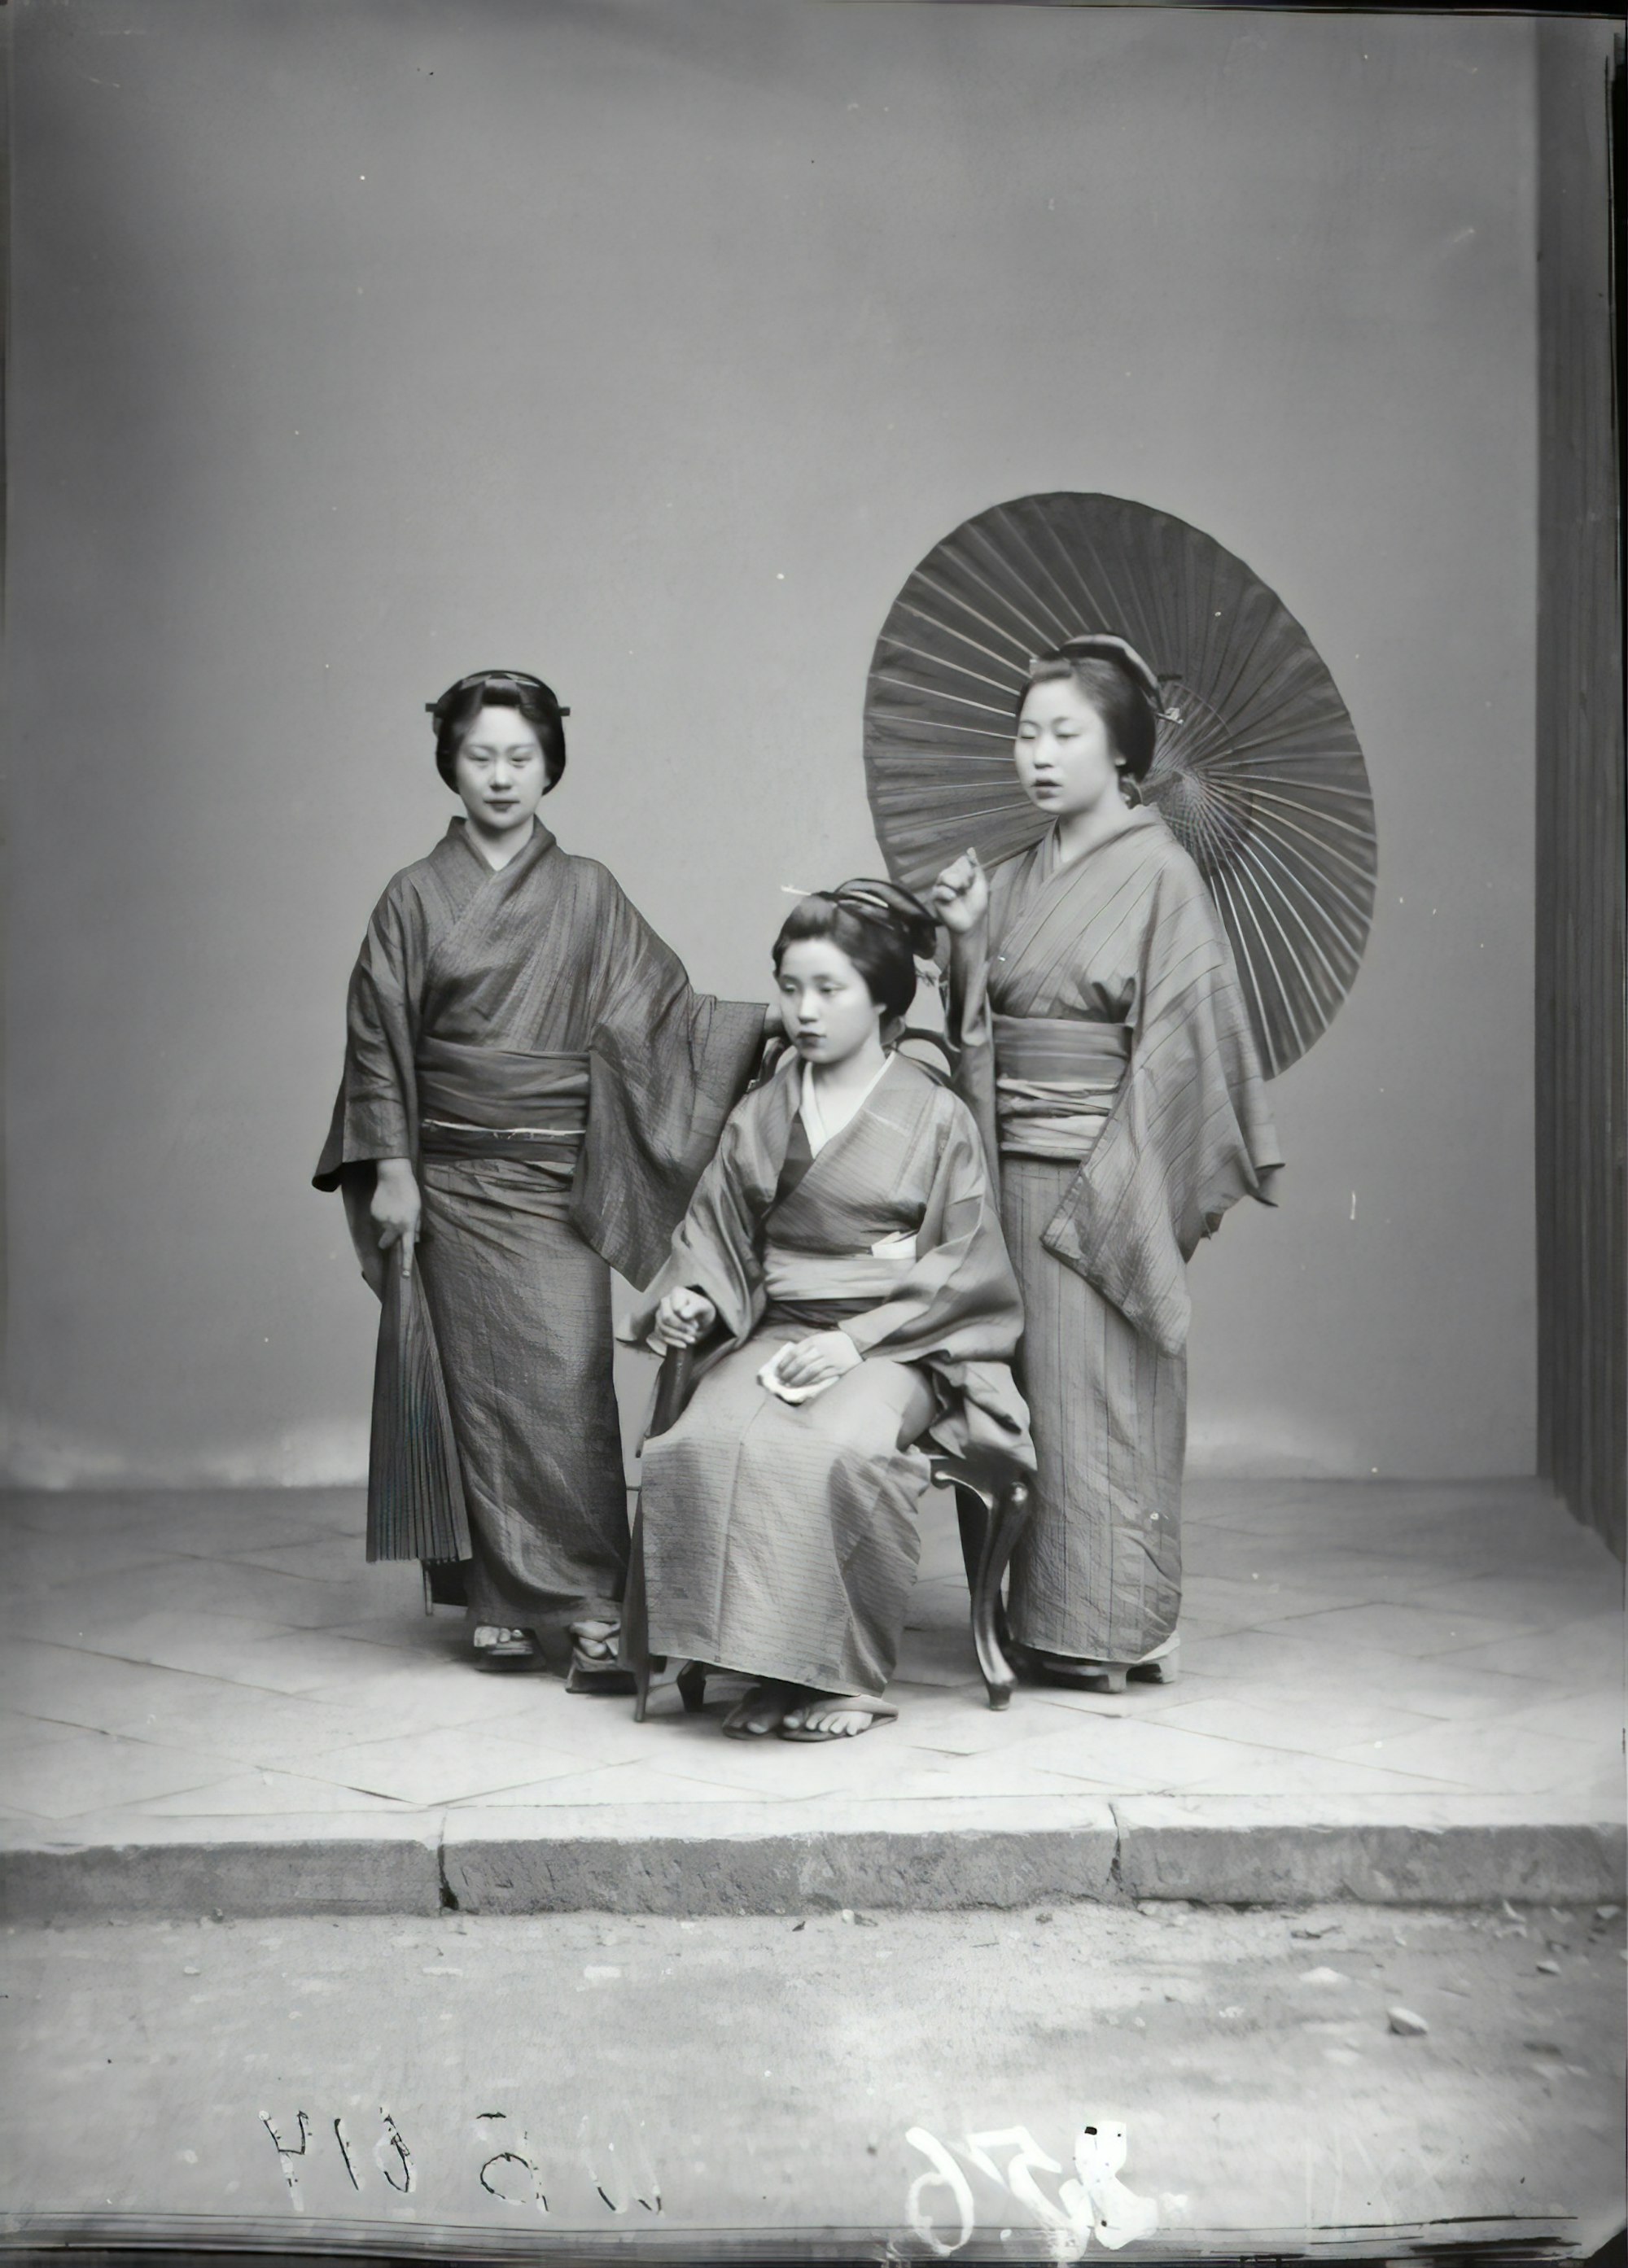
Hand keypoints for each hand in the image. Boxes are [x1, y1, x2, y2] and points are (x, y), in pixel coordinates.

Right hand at [370, 1159, 420, 1276]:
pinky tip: (385, 1203)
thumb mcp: (418, 1210)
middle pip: (386, 1243)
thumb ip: (416, 1227)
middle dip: (386, 1243)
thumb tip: (415, 1240)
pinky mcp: (373, 1214)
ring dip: (385, 1224)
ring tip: (391, 1207)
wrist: (393, 1177)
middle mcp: (393, 1226)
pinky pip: (377, 1220)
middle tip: (387, 1237)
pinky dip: (380, 1215)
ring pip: (382, 1229)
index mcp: (408, 1225)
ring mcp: (381, 1220)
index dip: (406, 1263)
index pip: (407, 1249)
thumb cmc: (410, 1192)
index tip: (405, 1276)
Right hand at [651, 1285, 716, 1351]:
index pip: (675, 1309)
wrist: (700, 1318)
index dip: (686, 1320)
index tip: (696, 1325)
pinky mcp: (659, 1325)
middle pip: (666, 1318)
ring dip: (678, 1336)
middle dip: (681, 1328)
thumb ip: (695, 1308)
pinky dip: (672, 1342)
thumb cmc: (703, 1310)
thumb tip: (682, 1314)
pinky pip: (660, 1335)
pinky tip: (684, 1344)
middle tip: (694, 1332)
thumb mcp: (704, 1307)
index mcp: (677, 1292)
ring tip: (692, 1339)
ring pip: (662, 1328)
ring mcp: (660, 1313)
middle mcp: (665, 1301)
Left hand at [771, 1330, 861, 1390]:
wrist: (856, 1342)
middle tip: (780, 1381)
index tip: (777, 1371)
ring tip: (789, 1385)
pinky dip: (810, 1382)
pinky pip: (821, 1377)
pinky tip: (803, 1386)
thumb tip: (787, 1361)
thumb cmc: (834, 1342)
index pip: (795, 1352)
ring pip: (810, 1371)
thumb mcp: (820, 1339)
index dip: (784, 1363)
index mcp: (815, 1339)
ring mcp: (831, 1358)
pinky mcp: (839, 1368)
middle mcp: (822, 1348)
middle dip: (788, 1373)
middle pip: (800, 1362)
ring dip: (797, 1380)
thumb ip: (807, 1347)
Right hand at [930, 847, 987, 935]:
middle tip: (967, 890)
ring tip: (960, 894)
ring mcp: (940, 887)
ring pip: (945, 876)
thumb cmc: (977, 905)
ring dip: (957, 884)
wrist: (971, 923)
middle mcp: (948, 878)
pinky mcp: (935, 898)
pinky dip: (948, 893)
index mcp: (959, 873)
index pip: (962, 861)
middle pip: (954, 867)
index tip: (973, 883)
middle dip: (965, 878)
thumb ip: (975, 866)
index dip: (970, 871)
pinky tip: (953, 899)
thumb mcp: (980, 883)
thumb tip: (970, 849)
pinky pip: (939, 890)